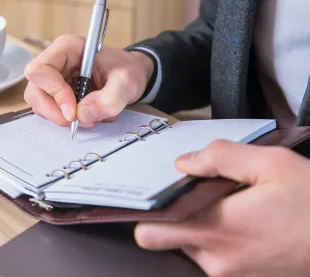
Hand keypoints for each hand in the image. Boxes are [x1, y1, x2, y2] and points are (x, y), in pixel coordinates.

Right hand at [23, 34, 153, 126]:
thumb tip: (82, 114)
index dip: (54, 93)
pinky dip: (67, 119)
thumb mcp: (126, 81)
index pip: (40, 70)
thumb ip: (110, 98)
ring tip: (90, 117)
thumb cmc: (126, 70)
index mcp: (67, 48)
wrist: (129, 76)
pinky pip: (50, 112)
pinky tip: (87, 115)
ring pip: (40, 105)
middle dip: (56, 112)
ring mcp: (52, 79)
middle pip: (35, 92)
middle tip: (80, 121)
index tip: (74, 111)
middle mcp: (54, 62)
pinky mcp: (54, 94)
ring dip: (62, 118)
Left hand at [135, 140, 309, 276]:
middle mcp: (216, 259)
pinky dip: (221, 242)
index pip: (151, 231)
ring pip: (192, 248)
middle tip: (194, 197)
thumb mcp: (273, 164)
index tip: (154, 195)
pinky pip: (215, 259)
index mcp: (216, 228)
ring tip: (231, 208)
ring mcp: (230, 275)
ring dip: (203, 227)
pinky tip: (245, 225)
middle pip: (168, 238)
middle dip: (174, 218)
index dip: (148, 211)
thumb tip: (184, 163)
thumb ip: (221, 157)